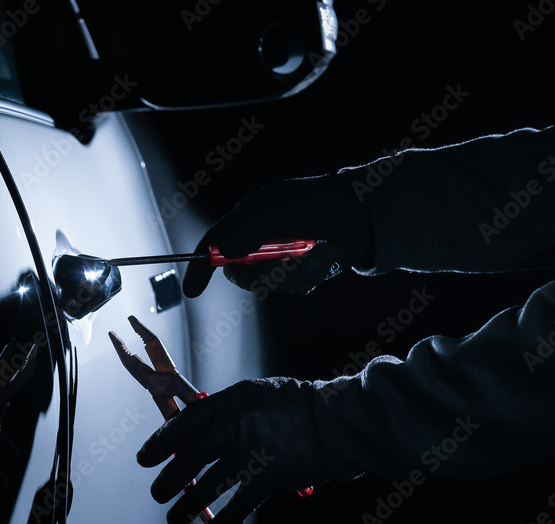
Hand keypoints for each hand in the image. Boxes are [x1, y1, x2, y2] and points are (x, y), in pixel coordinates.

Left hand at [136, 378, 326, 523]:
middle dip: (167, 481)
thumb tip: (191, 433)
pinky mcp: (266, 482)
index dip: (159, 443)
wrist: (334, 422)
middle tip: (157, 493)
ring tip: (174, 519)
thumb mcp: (252, 395)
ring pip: (204, 489)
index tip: (145, 458)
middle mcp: (231, 430)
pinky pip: (235, 509)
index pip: (181, 425)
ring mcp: (247, 457)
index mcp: (226, 405)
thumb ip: (222, 411)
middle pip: (187, 461)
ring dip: (185, 508)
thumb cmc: (293, 405)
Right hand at [182, 174, 372, 297]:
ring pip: (267, 282)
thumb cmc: (318, 202)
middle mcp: (258, 240)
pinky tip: (321, 258)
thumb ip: (251, 230)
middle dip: (258, 273)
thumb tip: (227, 254)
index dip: (199, 266)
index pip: (214, 243)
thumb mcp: (281, 209)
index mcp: (247, 217)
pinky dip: (307, 275)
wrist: (361, 212)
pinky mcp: (298, 272)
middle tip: (283, 263)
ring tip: (313, 252)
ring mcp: (277, 257)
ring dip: (289, 272)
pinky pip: (292, 286)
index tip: (192, 290)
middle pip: (239, 270)